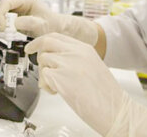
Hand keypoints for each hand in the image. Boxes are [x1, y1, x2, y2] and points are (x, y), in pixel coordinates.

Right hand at [0, 0, 97, 44]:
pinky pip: (0, 18)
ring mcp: (15, 8)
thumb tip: (14, 23)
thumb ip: (30, 23)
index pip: (6, 2)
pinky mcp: (12, 15)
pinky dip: (0, 24)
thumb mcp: (42, 24)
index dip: (0, 15)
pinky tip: (7, 31)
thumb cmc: (52, 24)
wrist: (56, 28)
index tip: (2, 27)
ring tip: (5, 31)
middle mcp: (19, 1)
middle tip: (3, 31)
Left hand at [26, 33, 146, 136]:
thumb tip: (55, 57)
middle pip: (46, 42)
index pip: (57, 36)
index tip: (33, 46)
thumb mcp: (92, 66)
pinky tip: (57, 93)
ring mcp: (68, 64)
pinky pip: (44, 77)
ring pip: (43, 60)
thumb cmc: (106, 95)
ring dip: (43, 74)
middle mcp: (76, 53)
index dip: (42, 41)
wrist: (115, 110)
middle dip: (36, 49)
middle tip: (31, 56)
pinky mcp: (61, 78)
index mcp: (85, 49)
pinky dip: (46, 86)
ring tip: (55, 86)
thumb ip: (75, 58)